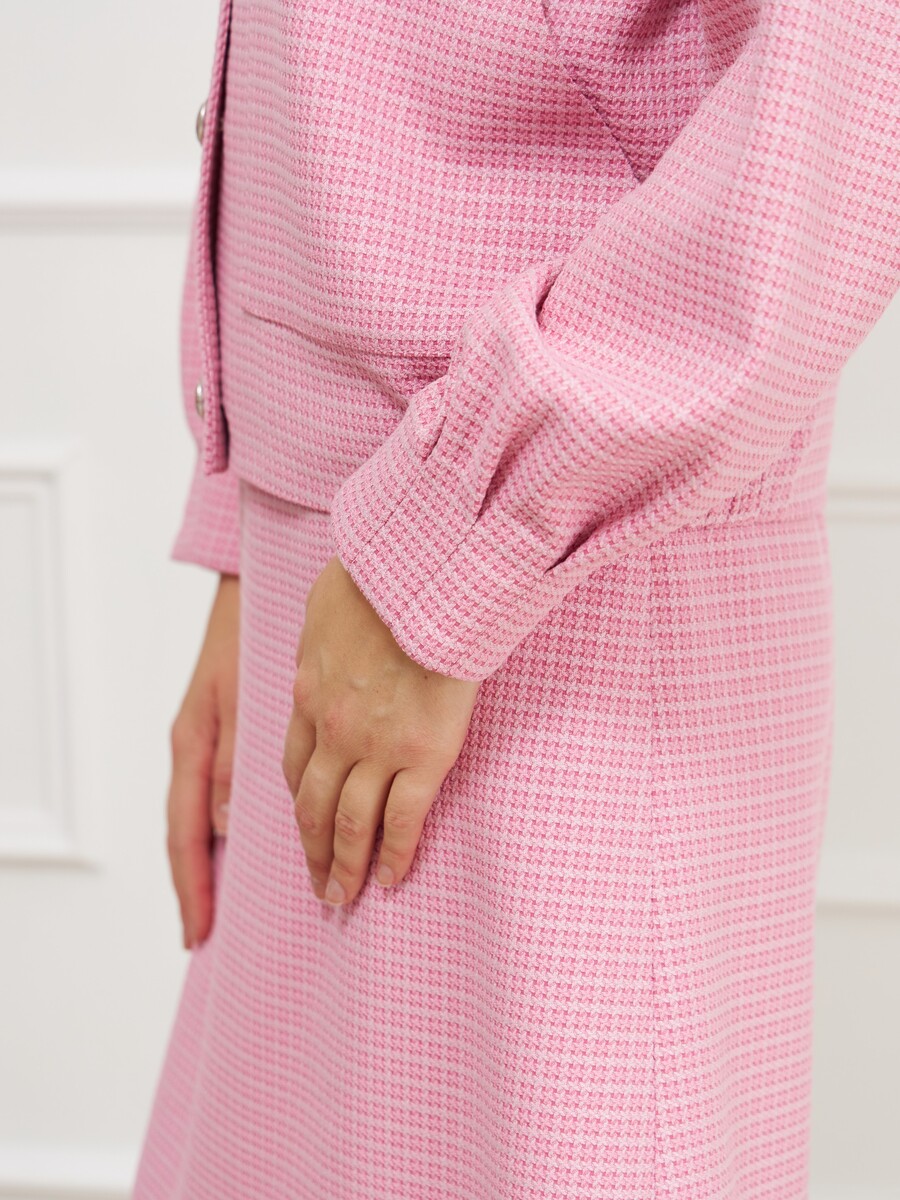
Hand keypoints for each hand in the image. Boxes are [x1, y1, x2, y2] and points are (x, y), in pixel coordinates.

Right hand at [167, 572, 239, 947]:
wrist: (243, 597)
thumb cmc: (244, 643)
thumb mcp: (238, 701)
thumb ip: (231, 761)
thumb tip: (223, 826)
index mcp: (192, 748)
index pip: (186, 833)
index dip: (192, 883)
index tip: (197, 930)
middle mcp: (194, 752)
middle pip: (188, 833)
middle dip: (194, 884)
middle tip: (201, 933)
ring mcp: (204, 744)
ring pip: (201, 816)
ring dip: (208, 861)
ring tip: (218, 904)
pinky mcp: (221, 734)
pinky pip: (215, 793)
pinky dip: (222, 827)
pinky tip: (239, 844)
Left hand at [282, 555, 479, 905]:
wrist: (425, 576)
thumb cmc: (381, 577)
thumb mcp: (325, 604)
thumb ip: (321, 635)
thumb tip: (326, 634)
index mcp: (309, 694)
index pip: (295, 764)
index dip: (299, 803)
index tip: (306, 824)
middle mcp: (334, 730)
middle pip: (312, 806)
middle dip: (312, 850)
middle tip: (317, 884)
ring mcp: (376, 747)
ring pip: (350, 823)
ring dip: (343, 865)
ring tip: (343, 896)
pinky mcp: (423, 754)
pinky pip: (405, 819)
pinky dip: (396, 854)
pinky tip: (392, 878)